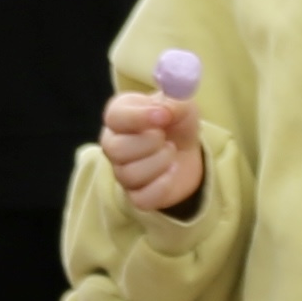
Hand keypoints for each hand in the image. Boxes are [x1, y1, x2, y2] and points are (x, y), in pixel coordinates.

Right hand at [97, 84, 205, 215]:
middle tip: (166, 137)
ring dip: (160, 162)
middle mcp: (113, 144)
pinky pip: (142, 197)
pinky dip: (163, 184)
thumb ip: (173, 102)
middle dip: (149, 142)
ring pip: (129, 174)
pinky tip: (173, 170)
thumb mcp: (181, 104)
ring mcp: (121, 172)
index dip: (138, 117)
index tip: (163, 115)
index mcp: (120, 115)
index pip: (114, 117)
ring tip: (171, 151)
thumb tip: (164, 111)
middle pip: (115, 149)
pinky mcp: (135, 195)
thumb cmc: (176, 122)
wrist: (188, 151)